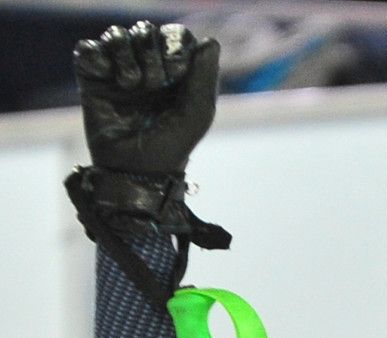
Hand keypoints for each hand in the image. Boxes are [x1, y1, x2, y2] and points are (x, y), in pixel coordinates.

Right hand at [74, 22, 219, 173]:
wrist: (135, 170)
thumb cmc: (172, 144)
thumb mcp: (197, 112)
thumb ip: (206, 76)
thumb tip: (209, 41)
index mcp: (175, 71)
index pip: (175, 35)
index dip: (175, 46)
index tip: (176, 73)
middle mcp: (146, 66)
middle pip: (145, 31)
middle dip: (151, 53)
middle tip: (153, 84)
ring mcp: (117, 70)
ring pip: (116, 35)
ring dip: (125, 55)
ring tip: (130, 85)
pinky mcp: (91, 78)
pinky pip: (88, 48)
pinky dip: (97, 57)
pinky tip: (107, 77)